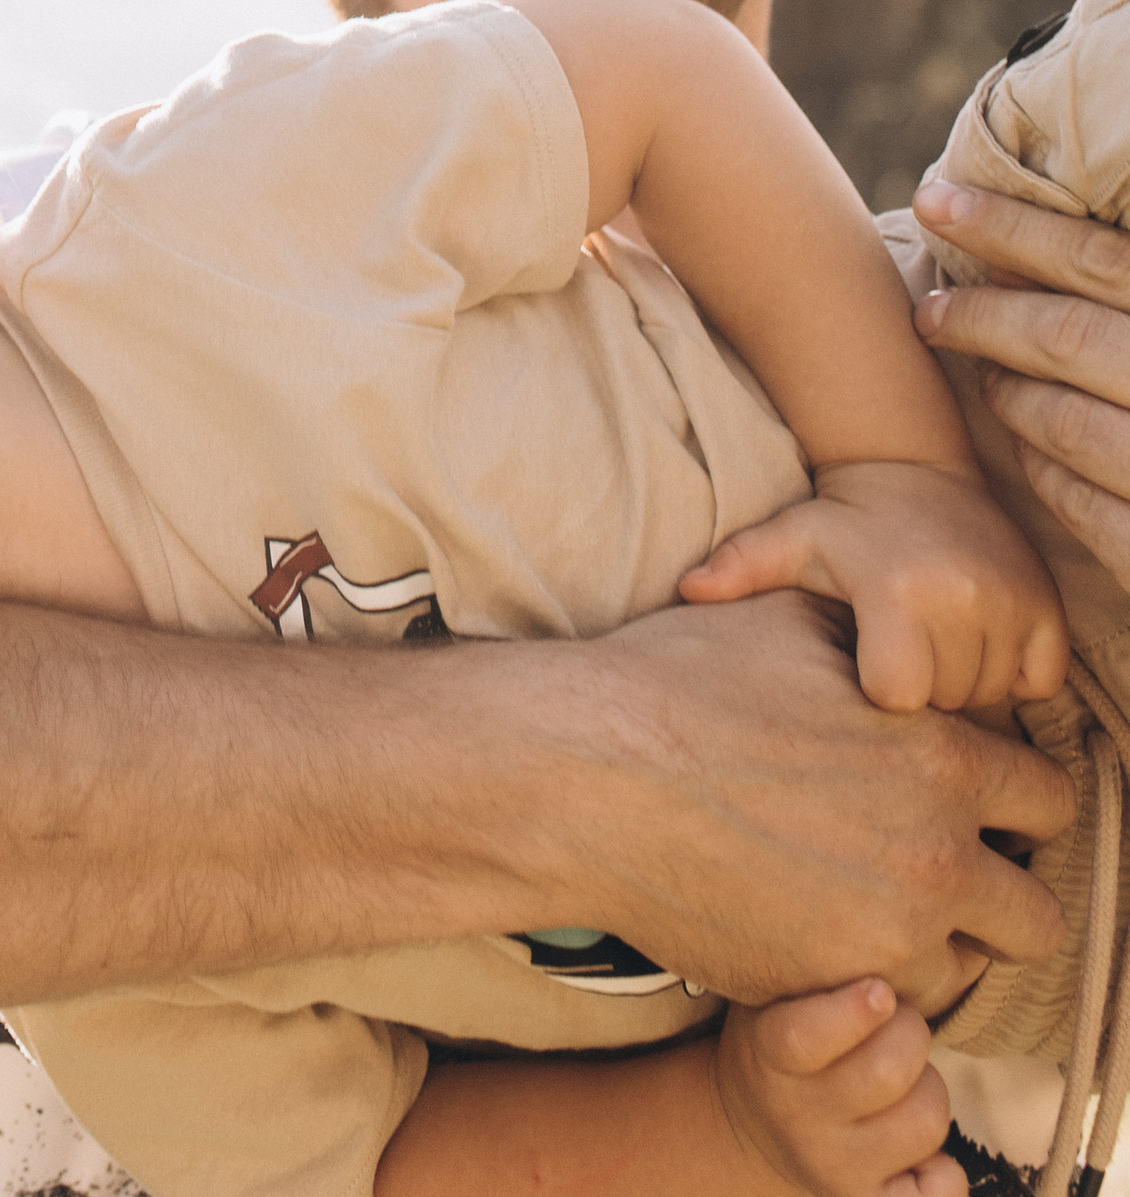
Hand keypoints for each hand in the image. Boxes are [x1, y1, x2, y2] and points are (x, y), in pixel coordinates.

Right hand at [532, 595, 1068, 1013]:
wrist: (585, 774)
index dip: (1012, 799)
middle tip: (932, 868)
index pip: (1048, 800)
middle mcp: (935, 854)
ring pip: (964, 971)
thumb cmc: (676, 682)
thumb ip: (879, 647)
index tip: (970, 803)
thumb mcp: (792, 622)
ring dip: (932, 945)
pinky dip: (867, 982)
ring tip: (866, 906)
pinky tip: (815, 932)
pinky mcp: (829, 991)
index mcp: (942, 756)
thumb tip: (906, 653)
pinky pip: (887, 1010)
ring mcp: (887, 936)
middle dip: (995, 891)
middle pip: (1037, 914)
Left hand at [677, 460, 1068, 711]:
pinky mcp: (1049, 607)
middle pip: (946, 704)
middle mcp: (962, 593)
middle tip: (900, 642)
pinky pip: (1037, 682)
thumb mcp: (792, 540)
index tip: (865, 658)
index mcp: (895, 587)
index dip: (878, 689)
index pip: (896, 696)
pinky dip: (1012, 674)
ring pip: (992, 700)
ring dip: (964, 686)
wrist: (917, 469)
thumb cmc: (844, 522)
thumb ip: (739, 567)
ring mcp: (1013, 600)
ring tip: (933, 639)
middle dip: (922, 688)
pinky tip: (974, 640)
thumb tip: (687, 588)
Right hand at [716, 980, 960, 1196]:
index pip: (805, 1039)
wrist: (754, 1126)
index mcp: (769, 1054)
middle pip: (890, 1072)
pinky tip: (920, 1147)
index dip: (852, 1013)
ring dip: (930, 1088)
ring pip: (927, 1120)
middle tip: (899, 1019)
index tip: (881, 989)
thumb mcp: (774, 994)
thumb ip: (814, 970)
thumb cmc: (779, 1036)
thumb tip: (879, 938)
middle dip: (912, 1032)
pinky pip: (942, 1190)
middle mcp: (799, 1118)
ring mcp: (837, 1168)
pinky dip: (946, 1167)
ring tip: (905, 1079)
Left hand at [914, 175, 1129, 578]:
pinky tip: (1032, 451)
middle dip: (983, 316)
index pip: (1101, 260)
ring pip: (1065, 422)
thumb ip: (1126, 292)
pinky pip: (1087, 507)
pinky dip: (1048, 472)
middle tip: (931, 311)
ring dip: (1011, 394)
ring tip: (986, 374)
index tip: (938, 201)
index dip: (1011, 226)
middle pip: (1067, 336)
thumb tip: (1027, 250)